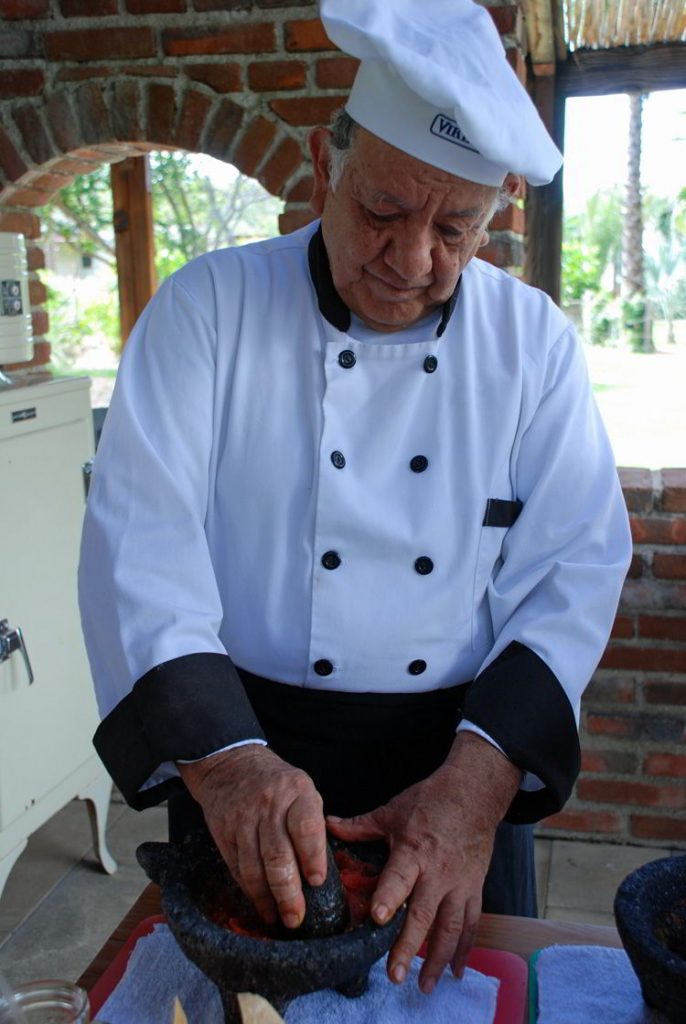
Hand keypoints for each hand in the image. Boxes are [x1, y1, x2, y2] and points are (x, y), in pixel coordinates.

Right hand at [177, 745, 326, 929]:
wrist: (230, 764)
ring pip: (254, 867)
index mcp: (296, 792)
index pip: (306, 827)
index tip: (317, 882)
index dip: (312, 857)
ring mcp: (243, 820)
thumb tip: (321, 870)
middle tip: (296, 917)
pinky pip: (237, 868)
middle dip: (288, 892)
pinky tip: (261, 905)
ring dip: (267, 899)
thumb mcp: (302, 789)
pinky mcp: (224, 832)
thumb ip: (312, 824)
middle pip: (277, 855)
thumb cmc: (277, 782)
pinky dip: (250, 891)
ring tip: (279, 919)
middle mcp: (269, 806)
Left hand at [326, 732, 521, 993]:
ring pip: (450, 927)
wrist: (474, 794)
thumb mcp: (393, 811)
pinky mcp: (474, 889)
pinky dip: (465, 949)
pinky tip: (456, 972)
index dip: (388, 898)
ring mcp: (458, 884)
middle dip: (408, 946)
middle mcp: (437, 873)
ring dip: (437, 958)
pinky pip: (471, 923)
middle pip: (423, 914)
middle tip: (395, 974)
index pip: (399, 878)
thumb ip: (361, 825)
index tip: (377, 919)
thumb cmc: (430, 801)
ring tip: (423, 985)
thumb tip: (329, 825)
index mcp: (413, 852)